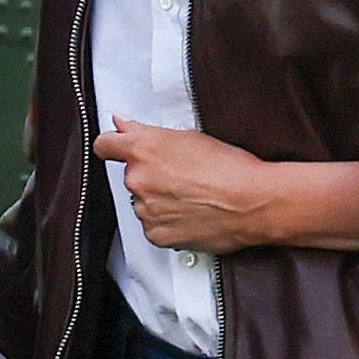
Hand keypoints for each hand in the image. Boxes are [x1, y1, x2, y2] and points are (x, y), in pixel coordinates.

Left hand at [98, 120, 358, 256]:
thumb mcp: (189, 137)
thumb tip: (122, 123)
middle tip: (182, 176)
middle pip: (132, 176)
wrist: (252, 202)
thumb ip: (146, 132)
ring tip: (193, 197)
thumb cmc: (230, 167)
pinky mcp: (156, 234)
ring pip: (143, 202)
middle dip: (151, 176)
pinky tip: (193, 214)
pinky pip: (154, 226)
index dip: (113, 146)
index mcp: (143, 149)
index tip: (116, 148)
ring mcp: (145, 209)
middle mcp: (138, 179)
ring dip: (159, 200)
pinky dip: (168, 222)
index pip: (106, 145)